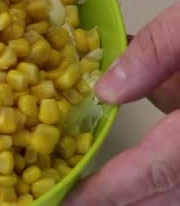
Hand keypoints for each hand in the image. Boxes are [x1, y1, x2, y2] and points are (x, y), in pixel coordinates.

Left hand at [65, 2, 179, 204]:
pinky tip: (140, 180)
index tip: (75, 199)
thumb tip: (106, 92)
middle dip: (124, 202)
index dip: (112, 190)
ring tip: (102, 195)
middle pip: (172, 194)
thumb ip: (156, 52)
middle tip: (79, 201)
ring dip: (146, 198)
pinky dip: (167, 183)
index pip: (157, 168)